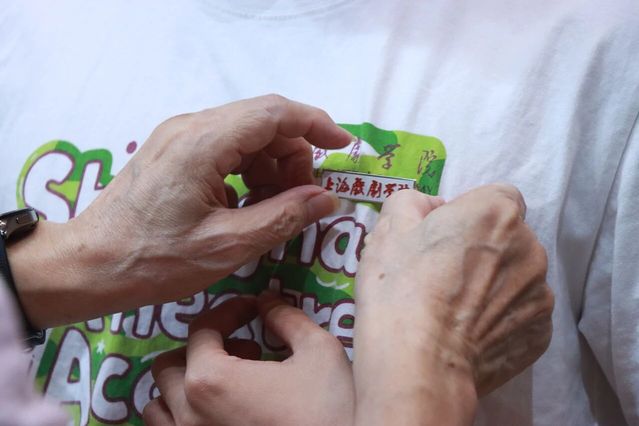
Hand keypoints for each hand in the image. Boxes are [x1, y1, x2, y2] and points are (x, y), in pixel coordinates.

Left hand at [8, 95, 351, 326]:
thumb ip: (283, 217)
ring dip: (272, 166)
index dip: (316, 124)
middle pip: (263, 121)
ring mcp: (179, 136)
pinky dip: (248, 171)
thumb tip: (328, 198)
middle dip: (294, 156)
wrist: (89, 265)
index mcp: (203, 143)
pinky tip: (246, 206)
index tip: (344, 146)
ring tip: (272, 209)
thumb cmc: (155, 260)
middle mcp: (191, 127)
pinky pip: (226, 148)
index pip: (274, 113)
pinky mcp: (174, 151)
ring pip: (247, 134)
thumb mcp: (228, 245)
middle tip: (302, 200)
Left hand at [143, 293, 353, 425]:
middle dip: (203, 349)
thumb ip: (286, 317)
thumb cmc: (328, 409)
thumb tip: (267, 301)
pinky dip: (183, 415)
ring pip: (160, 405)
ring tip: (227, 384)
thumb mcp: (318, 350)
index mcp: (209, 380)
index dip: (229, 311)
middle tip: (245, 350)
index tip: (252, 309)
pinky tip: (223, 412)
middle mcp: (187, 415)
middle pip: (169, 366)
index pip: (202, 330)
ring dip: (185, 385)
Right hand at [353, 185, 552, 424]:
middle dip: (482, 249)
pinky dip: (500, 318)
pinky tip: (468, 332)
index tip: (443, 238)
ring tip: (454, 310)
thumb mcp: (389, 230)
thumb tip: (432, 209)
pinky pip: (519, 313)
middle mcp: (530, 248)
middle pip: (508, 238)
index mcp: (496, 212)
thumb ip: (412, 202)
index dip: (467, 214)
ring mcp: (540, 294)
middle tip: (442, 276)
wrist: (417, 366)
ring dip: (493, 284)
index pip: (495, 197)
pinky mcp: (540, 333)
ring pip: (515, 277)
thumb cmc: (399, 289)